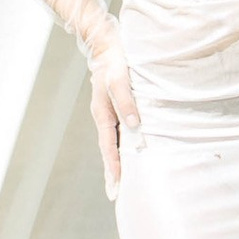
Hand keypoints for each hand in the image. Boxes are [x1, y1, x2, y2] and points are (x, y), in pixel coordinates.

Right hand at [87, 33, 141, 197]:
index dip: (113, 167)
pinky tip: (131, 153)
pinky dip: (122, 147)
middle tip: (115, 195)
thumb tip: (135, 125)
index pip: (108, 147)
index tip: (116, 186)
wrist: (107, 44)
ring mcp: (108, 113)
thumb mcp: (120, 79)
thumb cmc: (115, 61)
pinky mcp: (115, 108)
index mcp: (102, 114)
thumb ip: (127, 101)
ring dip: (117, 162)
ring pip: (113, 143)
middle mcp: (104, 117)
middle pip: (108, 150)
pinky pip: (118, 133)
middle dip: (112, 172)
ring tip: (123, 181)